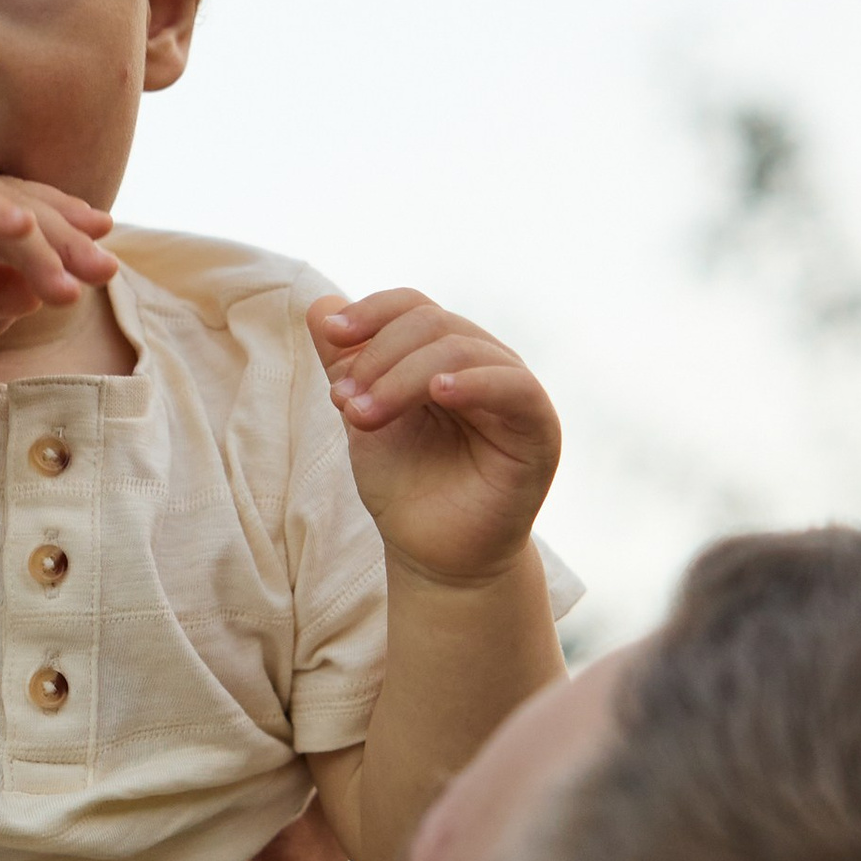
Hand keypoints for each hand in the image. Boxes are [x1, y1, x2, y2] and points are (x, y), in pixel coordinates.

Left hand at [309, 289, 560, 587]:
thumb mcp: (364, 418)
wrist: (435, 555)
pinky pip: (513, 385)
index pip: (413, 306)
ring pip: (460, 349)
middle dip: (378, 357)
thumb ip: (346, 365)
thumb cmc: (405, 487)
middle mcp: (484, 363)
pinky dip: (474, 382)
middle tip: (344, 404)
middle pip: (431, 323)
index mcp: (445, 355)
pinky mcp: (539, 427)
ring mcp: (514, 391)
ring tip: (365, 416)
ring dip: (402, 377)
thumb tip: (321, 305)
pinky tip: (439, 392)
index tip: (331, 337)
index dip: (371, 312)